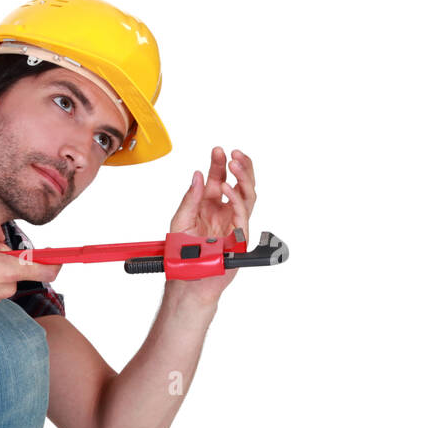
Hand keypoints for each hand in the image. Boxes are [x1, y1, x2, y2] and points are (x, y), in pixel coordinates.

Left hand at [167, 147, 256, 303]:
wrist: (187, 277)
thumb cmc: (182, 254)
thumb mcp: (180, 221)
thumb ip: (189, 199)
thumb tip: (196, 176)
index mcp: (209, 206)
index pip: (218, 179)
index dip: (219, 164)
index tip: (218, 150)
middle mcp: (223, 212)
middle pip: (238, 183)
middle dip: (237, 166)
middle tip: (232, 153)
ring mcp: (233, 223)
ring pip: (247, 195)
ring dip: (243, 178)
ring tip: (234, 164)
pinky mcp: (239, 236)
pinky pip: (242, 213)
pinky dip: (235, 199)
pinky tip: (226, 187)